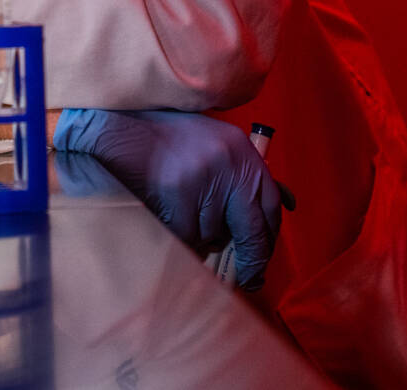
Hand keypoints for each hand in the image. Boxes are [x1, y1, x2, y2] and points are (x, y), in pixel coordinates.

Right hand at [54, 109, 291, 288]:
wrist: (119, 126)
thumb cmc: (165, 139)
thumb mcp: (215, 144)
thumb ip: (242, 173)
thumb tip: (287, 205)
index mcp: (242, 151)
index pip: (270, 204)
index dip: (269, 236)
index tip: (263, 257)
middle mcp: (230, 165)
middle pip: (252, 230)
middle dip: (251, 260)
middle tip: (249, 279)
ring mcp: (205, 180)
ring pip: (213, 235)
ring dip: (200, 235)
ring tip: (178, 208)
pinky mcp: (180, 195)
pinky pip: (187, 237)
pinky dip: (178, 236)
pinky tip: (165, 213)